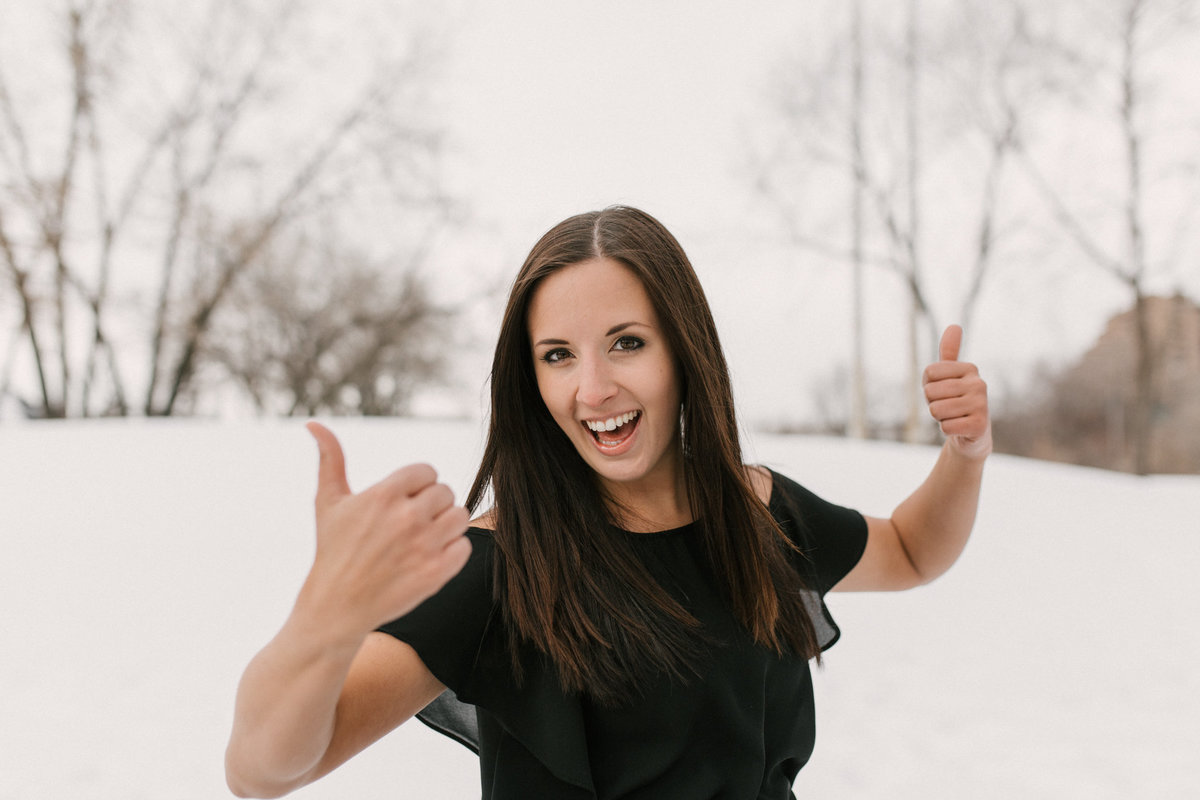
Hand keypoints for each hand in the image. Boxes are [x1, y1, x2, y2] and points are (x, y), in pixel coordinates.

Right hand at [298, 422, 471, 633]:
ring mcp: (423, 546)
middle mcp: (406, 517)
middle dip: (431, 506)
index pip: (427, 471)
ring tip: (423, 538)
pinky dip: (452, 551)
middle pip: (446, 492)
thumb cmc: (333, 550)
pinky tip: (429, 557)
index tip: (403, 502)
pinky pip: (464, 546)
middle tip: (411, 524)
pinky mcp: (436, 573)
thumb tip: (313, 424)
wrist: (336, 607)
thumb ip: (330, 459)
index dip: (417, 486)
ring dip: (446, 525)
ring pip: (460, 516)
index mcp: (384, 495)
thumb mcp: (328, 502)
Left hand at [923, 325, 991, 460]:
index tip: (943, 392)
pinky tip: (959, 428)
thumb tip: (954, 325)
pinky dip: (947, 430)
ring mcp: (982, 404)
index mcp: (970, 368)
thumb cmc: (956, 400)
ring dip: (940, 417)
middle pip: (930, 392)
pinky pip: (945, 426)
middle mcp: (979, 383)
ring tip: (954, 416)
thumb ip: (949, 351)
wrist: (973, 433)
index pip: (929, 373)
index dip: (928, 386)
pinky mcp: (980, 425)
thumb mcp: (950, 375)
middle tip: (948, 407)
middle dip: (932, 403)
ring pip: (936, 410)